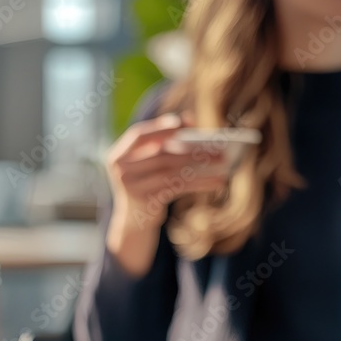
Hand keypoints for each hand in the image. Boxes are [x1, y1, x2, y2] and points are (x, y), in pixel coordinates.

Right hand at [106, 113, 229, 229]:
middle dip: (190, 149)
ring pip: (171, 171)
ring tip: (223, 163)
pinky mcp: (146, 203)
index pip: (137, 135)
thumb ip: (163, 142)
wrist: (134, 222)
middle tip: (217, 147)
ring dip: (200, 166)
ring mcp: (132, 188)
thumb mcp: (148, 164)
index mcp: (117, 156)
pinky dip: (199, 183)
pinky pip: (177, 188)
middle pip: (160, 154)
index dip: (159, 127)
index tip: (181, 122)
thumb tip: (190, 118)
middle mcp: (121, 171)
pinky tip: (216, 181)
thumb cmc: (146, 184)